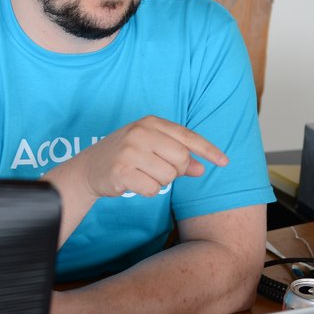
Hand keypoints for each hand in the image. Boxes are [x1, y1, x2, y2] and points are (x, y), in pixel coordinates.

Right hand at [75, 115, 227, 198]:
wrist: (89, 168)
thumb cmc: (126, 156)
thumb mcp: (151, 148)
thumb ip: (178, 156)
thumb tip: (202, 168)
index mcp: (150, 122)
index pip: (187, 136)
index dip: (208, 150)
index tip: (224, 162)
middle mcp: (140, 132)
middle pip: (181, 158)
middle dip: (176, 171)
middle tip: (159, 171)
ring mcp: (129, 151)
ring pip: (168, 176)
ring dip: (160, 182)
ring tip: (143, 175)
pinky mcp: (121, 171)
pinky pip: (153, 189)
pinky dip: (148, 191)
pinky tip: (134, 183)